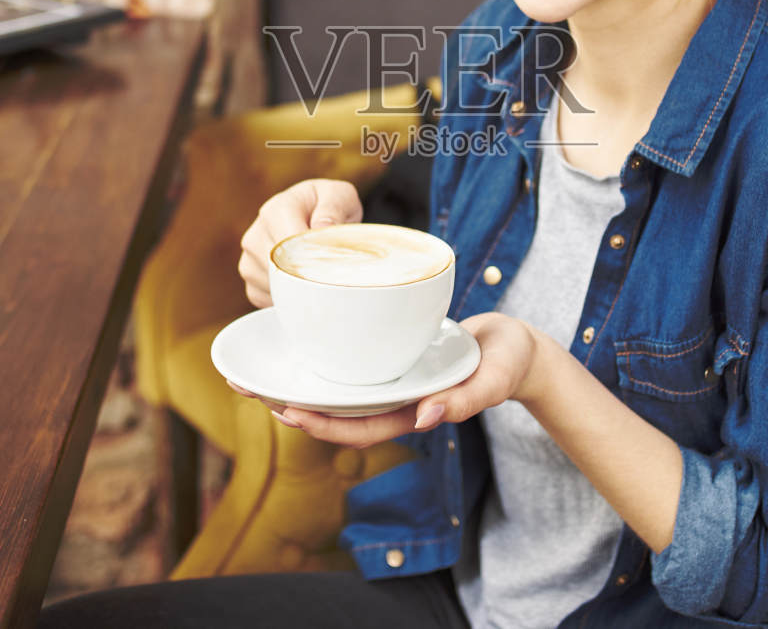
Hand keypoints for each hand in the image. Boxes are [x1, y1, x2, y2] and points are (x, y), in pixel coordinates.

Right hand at [237, 178, 362, 307]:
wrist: (314, 214)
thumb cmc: (328, 206)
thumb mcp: (339, 195)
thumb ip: (333, 208)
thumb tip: (321, 228)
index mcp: (275, 210)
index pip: (288, 245)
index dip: (312, 259)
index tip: (332, 266)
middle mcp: (255, 235)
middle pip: (279, 270)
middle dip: (308, 276)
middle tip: (331, 276)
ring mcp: (249, 259)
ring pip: (273, 287)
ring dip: (299, 288)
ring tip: (318, 274)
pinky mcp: (251, 280)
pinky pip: (268, 299)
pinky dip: (288, 298)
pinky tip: (303, 284)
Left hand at [240, 313, 542, 447]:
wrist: (517, 347)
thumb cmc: (508, 365)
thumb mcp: (492, 381)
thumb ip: (465, 401)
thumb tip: (426, 418)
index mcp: (412, 413)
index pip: (357, 427)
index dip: (321, 424)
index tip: (287, 411)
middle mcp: (395, 400)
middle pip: (337, 411)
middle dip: (295, 405)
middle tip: (250, 388)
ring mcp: (392, 380)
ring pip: (339, 388)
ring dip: (301, 383)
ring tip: (260, 371)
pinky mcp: (393, 357)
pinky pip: (352, 362)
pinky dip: (324, 357)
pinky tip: (301, 340)